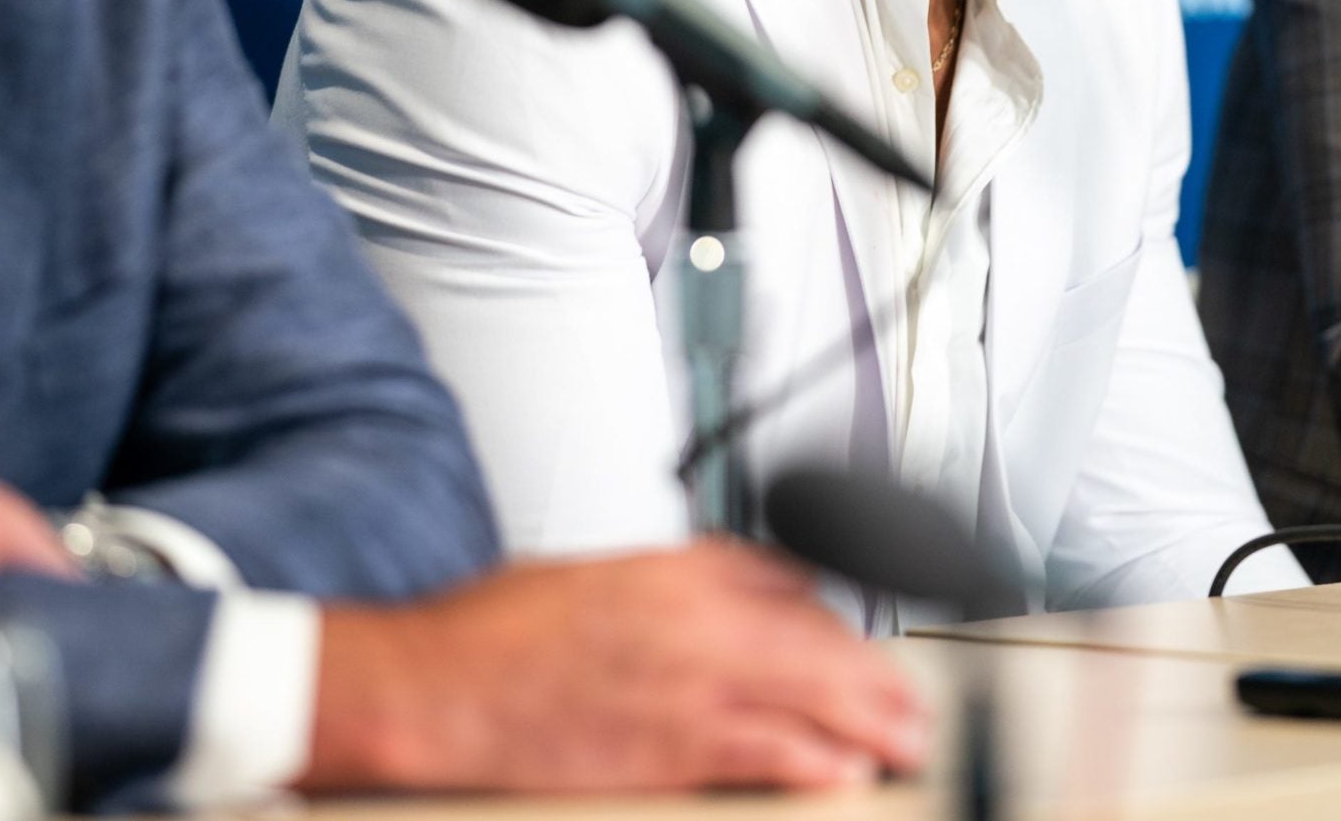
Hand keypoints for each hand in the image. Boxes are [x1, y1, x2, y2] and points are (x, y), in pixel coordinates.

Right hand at [302, 539, 928, 793]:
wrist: (431, 686)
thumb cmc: (490, 637)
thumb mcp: (590, 577)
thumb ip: (662, 585)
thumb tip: (719, 598)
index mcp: (672, 567)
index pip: (787, 580)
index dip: (831, 618)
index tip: (849, 642)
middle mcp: (693, 615)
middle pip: (817, 639)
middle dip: (873, 673)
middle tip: (909, 702)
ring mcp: (685, 680)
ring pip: (810, 694)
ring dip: (869, 720)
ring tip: (903, 740)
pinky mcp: (667, 745)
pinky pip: (765, 751)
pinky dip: (814, 763)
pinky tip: (844, 773)